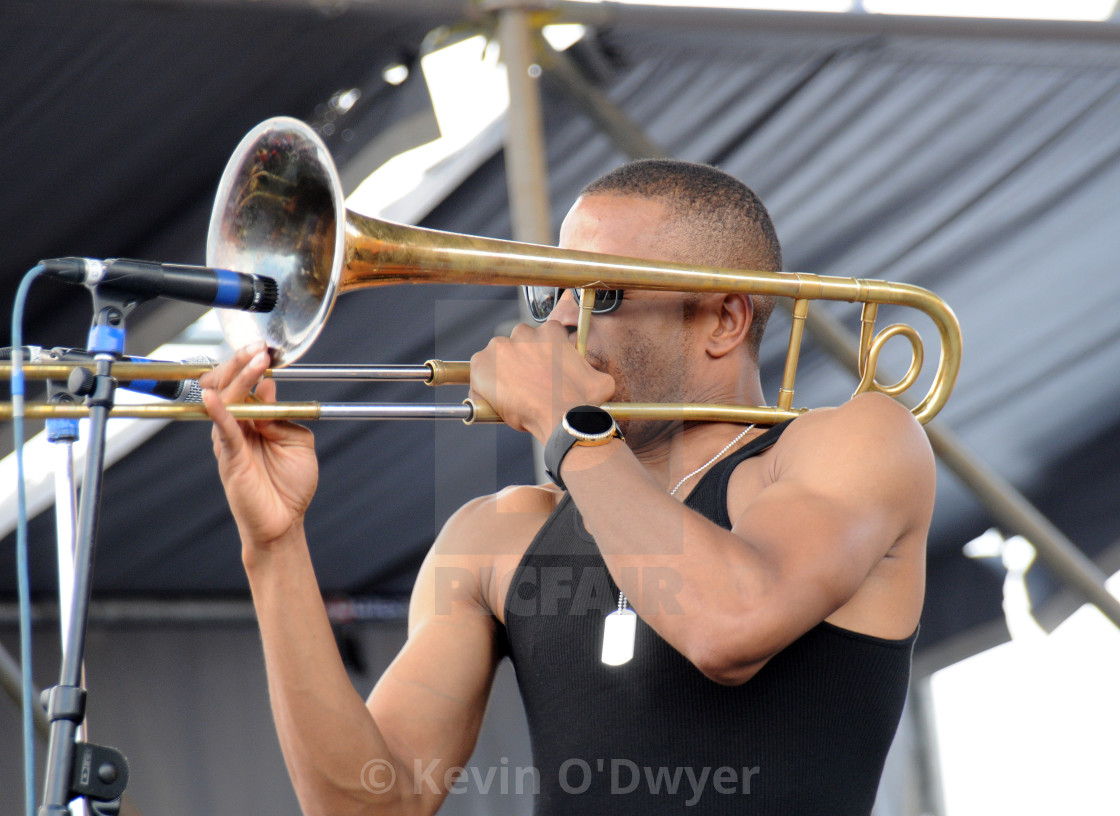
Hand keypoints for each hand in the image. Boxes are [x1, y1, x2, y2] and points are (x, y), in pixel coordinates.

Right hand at [200, 343, 317, 556]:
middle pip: (230, 386)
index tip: (266, 350)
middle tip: (257, 350)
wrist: (283, 522)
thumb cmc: (290, 486)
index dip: (255, 366)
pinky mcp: (229, 456)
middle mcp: (240, 427)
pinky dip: (218, 411)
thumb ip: (283, 416)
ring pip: (225, 400)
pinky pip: (222, 429)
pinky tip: (215, 397)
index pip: (249, 385)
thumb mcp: (299, 442)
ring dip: (238, 378)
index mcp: (256, 421)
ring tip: (253, 363)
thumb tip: (267, 390)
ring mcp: (231, 440)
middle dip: (242, 364)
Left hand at [469, 321, 614, 442]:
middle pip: (517, 344)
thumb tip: (594, 377)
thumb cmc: (582, 401)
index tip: (541, 371)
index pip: (540, 337)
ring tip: (513, 396)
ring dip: (503, 373)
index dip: (540, 356)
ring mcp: (500, 347)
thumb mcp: (598, 380)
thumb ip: (590, 370)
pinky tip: (498, 403)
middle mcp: (524, 334)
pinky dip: (484, 387)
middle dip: (520, 362)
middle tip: (528, 385)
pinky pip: (478, 374)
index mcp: (550, 332)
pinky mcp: (482, 364)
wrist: (562, 418)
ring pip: (497, 357)